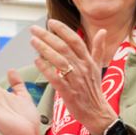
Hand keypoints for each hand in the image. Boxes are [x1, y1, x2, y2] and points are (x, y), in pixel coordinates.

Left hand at [30, 20, 118, 134]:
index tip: (50, 22)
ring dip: (44, 49)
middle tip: (34, 30)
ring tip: (33, 41)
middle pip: (64, 48)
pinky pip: (56, 78)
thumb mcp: (98, 66)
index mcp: (88, 61)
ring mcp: (76, 80)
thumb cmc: (94, 89)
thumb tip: (103, 31)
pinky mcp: (69, 92)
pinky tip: (36, 61)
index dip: (63, 30)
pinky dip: (46, 69)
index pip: (75, 40)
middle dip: (48, 36)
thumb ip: (98, 48)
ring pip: (59, 61)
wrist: (96, 112)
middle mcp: (82, 68)